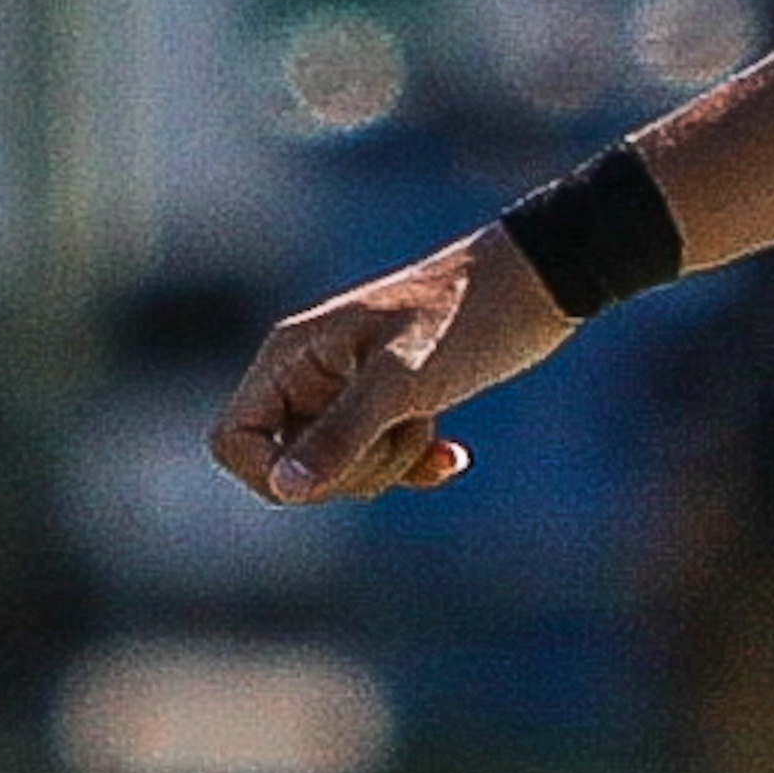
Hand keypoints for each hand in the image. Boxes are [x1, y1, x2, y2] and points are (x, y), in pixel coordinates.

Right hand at [205, 224, 570, 505]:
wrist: (538, 282)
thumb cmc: (466, 318)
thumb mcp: (401, 381)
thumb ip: (341, 435)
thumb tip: (285, 490)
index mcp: (293, 356)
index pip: (235, 439)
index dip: (272, 472)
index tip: (334, 469)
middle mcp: (313, 371)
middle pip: (290, 464)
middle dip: (349, 467)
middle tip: (399, 431)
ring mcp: (354, 387)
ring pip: (341, 466)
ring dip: (388, 463)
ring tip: (427, 416)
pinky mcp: (397, 400)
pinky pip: (382, 457)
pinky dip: (415, 464)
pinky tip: (454, 456)